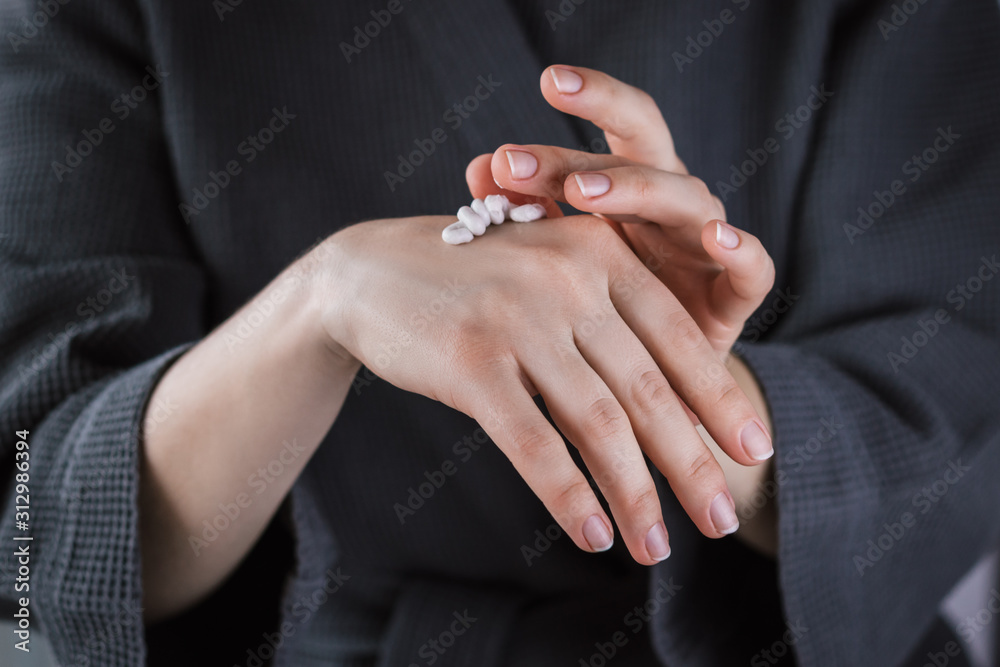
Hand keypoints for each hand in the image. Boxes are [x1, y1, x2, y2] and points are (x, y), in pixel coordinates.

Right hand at [317, 215, 773, 563]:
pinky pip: (534, 442)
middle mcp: (567, 277)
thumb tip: (672, 415)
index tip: (753, 451)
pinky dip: (568, 495)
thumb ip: (606, 327)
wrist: (369, 273)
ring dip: (635, 494)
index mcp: (599, 252)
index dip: (719, 399)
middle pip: (647, 388)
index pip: (677, 337)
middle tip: (721, 519)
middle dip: (692, 462)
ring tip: (658, 549)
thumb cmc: (473, 284)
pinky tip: (592, 535)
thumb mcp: (550, 281)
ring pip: (598, 423)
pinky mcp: (472, 360)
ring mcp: (519, 318)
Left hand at [465, 65, 774, 356]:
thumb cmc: (597, 315)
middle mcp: (668, 205)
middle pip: (646, 146)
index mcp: (628, 190)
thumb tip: (478, 166)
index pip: (607, 133)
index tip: (534, 105)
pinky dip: (741, 250)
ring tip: (585, 191)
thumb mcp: (559, 263)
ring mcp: (703, 247)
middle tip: (543, 125)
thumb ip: (527, 211)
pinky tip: (715, 236)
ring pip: (687, 198)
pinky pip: (751, 268)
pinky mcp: (733, 297)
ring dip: (640, 190)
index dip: (578, 112)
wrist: (649, 390)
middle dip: (601, 121)